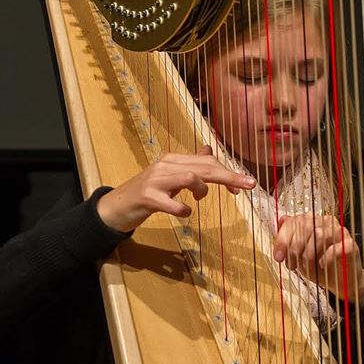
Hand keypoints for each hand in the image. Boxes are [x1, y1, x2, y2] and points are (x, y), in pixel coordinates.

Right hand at [96, 146, 255, 232]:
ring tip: (201, 199)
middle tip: (248, 186)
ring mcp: (155, 180)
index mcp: (173, 160)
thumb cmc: (147, 193)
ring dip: (203, 189)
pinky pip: (171, 203)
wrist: (115, 207)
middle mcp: (165, 165)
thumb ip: (190, 164)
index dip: (227, 172)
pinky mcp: (147, 198)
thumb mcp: (170, 177)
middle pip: (203, 166)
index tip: (243, 185)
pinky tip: (185, 213)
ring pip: (189, 176)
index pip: (206, 160)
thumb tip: (209, 150)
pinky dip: (183, 209)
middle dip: (228, 176)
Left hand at [273, 213, 363, 303]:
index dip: (283, 239)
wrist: (341, 283)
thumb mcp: (299, 254)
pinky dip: (326, 257)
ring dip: (308, 253)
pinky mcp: (351, 245)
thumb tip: (282, 219)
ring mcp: (340, 232)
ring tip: (305, 267)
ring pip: (319, 234)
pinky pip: (336, 247)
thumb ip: (290, 238)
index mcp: (313, 220)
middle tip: (291, 265)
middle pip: (306, 226)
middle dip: (294, 248)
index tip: (277, 257)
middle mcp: (326, 222)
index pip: (295, 222)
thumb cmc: (319, 266)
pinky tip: (322, 265)